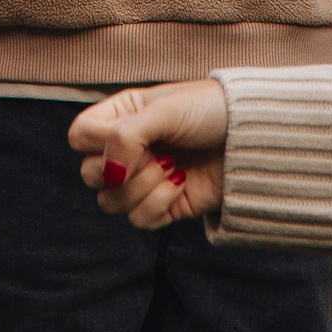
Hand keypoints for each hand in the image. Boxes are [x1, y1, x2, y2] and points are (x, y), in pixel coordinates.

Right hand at [67, 80, 228, 228]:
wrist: (253, 138)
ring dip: (142, 188)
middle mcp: (126, 150)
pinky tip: (182, 182)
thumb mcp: (164, 110)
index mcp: (120, 117)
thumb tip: (108, 174)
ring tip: (173, 166)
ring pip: (110, 203)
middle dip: (124, 168)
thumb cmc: (208, 110)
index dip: (96, 142)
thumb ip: (125, 136)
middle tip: (158, 152)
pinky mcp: (163, 206)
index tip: (130, 136)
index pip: (78, 137)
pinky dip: (159, 204)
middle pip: (90, 175)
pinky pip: (139, 220)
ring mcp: (143, 180)